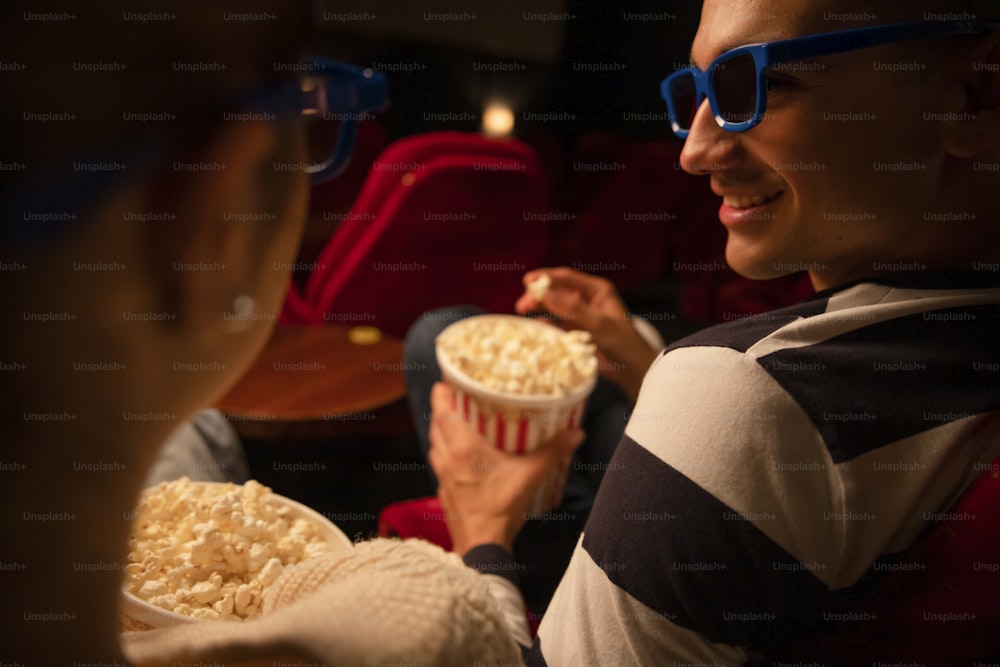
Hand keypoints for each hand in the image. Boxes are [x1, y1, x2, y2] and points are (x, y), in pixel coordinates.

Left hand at [427, 383, 583, 554]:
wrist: (482, 548)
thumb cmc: (501, 509)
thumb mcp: (530, 476)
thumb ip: (552, 452)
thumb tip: (575, 433)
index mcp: (463, 449)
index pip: (443, 413)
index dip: (441, 395)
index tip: (444, 381)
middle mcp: (447, 460)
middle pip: (436, 426)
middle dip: (442, 410)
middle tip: (455, 398)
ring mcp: (443, 478)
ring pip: (435, 446)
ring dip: (442, 432)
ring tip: (456, 423)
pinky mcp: (445, 493)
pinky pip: (440, 465)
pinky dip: (445, 454)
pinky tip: (460, 458)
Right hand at [515, 267, 659, 400]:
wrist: (632, 370)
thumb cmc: (624, 343)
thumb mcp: (600, 324)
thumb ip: (573, 309)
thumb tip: (546, 294)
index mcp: (597, 290)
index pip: (567, 278)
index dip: (546, 277)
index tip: (528, 281)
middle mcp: (586, 299)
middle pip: (557, 291)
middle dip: (538, 295)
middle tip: (521, 304)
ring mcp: (579, 315)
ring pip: (554, 307)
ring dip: (539, 308)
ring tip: (521, 312)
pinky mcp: (575, 331)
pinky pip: (555, 324)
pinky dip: (544, 324)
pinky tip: (533, 326)